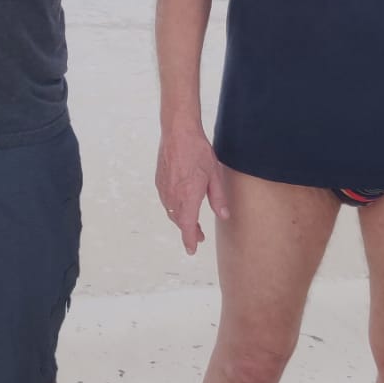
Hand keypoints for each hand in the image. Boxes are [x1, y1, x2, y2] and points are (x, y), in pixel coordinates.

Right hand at [155, 125, 229, 254]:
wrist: (178, 132)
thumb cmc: (198, 151)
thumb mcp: (214, 175)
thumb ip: (218, 198)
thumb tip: (223, 216)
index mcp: (188, 196)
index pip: (188, 226)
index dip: (190, 240)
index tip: (192, 250)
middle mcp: (173, 196)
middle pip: (180, 221)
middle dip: (188, 231)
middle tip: (199, 236)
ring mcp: (164, 189)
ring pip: (172, 212)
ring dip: (181, 220)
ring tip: (192, 222)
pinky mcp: (159, 181)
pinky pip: (166, 201)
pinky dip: (174, 208)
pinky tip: (182, 204)